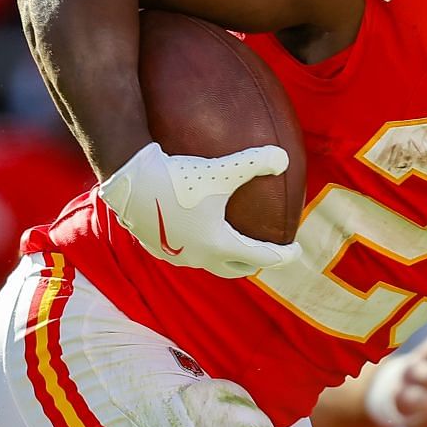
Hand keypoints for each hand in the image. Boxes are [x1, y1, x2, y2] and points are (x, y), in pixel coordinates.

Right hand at [99, 142, 301, 277]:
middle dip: (252, 263)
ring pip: (207, 262)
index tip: (295, 251)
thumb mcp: (222, 169)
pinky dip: (200, 247)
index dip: (282, 256)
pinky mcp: (156, 247)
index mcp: (218, 244)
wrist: (131, 179)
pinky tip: (198, 231)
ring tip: (232, 243)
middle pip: (233, 268)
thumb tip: (284, 158)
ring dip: (224, 256)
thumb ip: (255, 162)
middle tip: (265, 253)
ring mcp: (175, 255)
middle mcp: (198, 257)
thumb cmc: (179, 176)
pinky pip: (185, 252)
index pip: (260, 258)